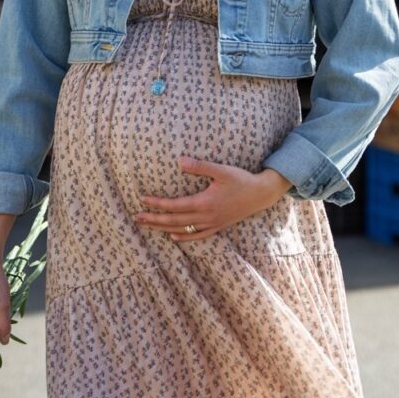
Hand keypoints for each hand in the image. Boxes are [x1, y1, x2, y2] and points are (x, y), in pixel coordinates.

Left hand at [133, 157, 289, 241]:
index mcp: (205, 203)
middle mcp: (206, 217)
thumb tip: (180, 160)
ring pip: (183, 229)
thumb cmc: (241, 179)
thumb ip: (200, 166)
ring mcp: (212, 223)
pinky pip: (198, 235)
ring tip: (148, 226)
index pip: (174, 205)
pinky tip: (173, 237)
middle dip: (154, 220)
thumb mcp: (221, 170)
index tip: (142, 200)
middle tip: (137, 218)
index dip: (157, 204)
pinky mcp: (218, 226)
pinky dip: (184, 237)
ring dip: (164, 228)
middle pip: (174, 221)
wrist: (261, 194)